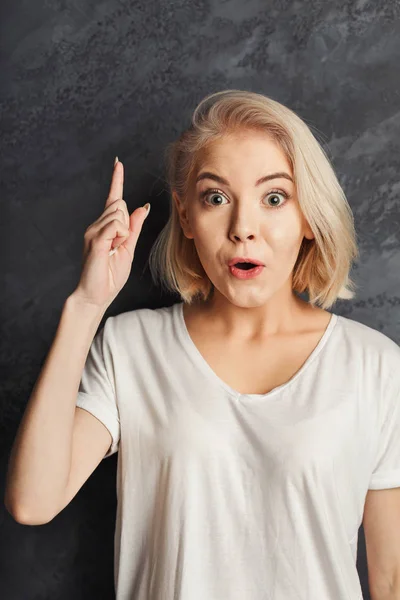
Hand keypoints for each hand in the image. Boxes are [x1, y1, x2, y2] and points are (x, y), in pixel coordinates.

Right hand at [71, 158, 149, 308]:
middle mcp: (96, 225)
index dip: (116, 180)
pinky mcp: (94, 239)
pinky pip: (115, 226)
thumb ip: (134, 228)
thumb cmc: (110, 275)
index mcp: (106, 227)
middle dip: (127, 223)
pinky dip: (119, 236)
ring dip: (123, 233)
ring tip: (112, 250)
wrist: (96, 295)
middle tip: (117, 246)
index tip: (118, 163)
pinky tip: (111, 248)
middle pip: (120, 205)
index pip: (113, 198)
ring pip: (119, 214)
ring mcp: (93, 231)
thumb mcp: (128, 248)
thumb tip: (142, 207)